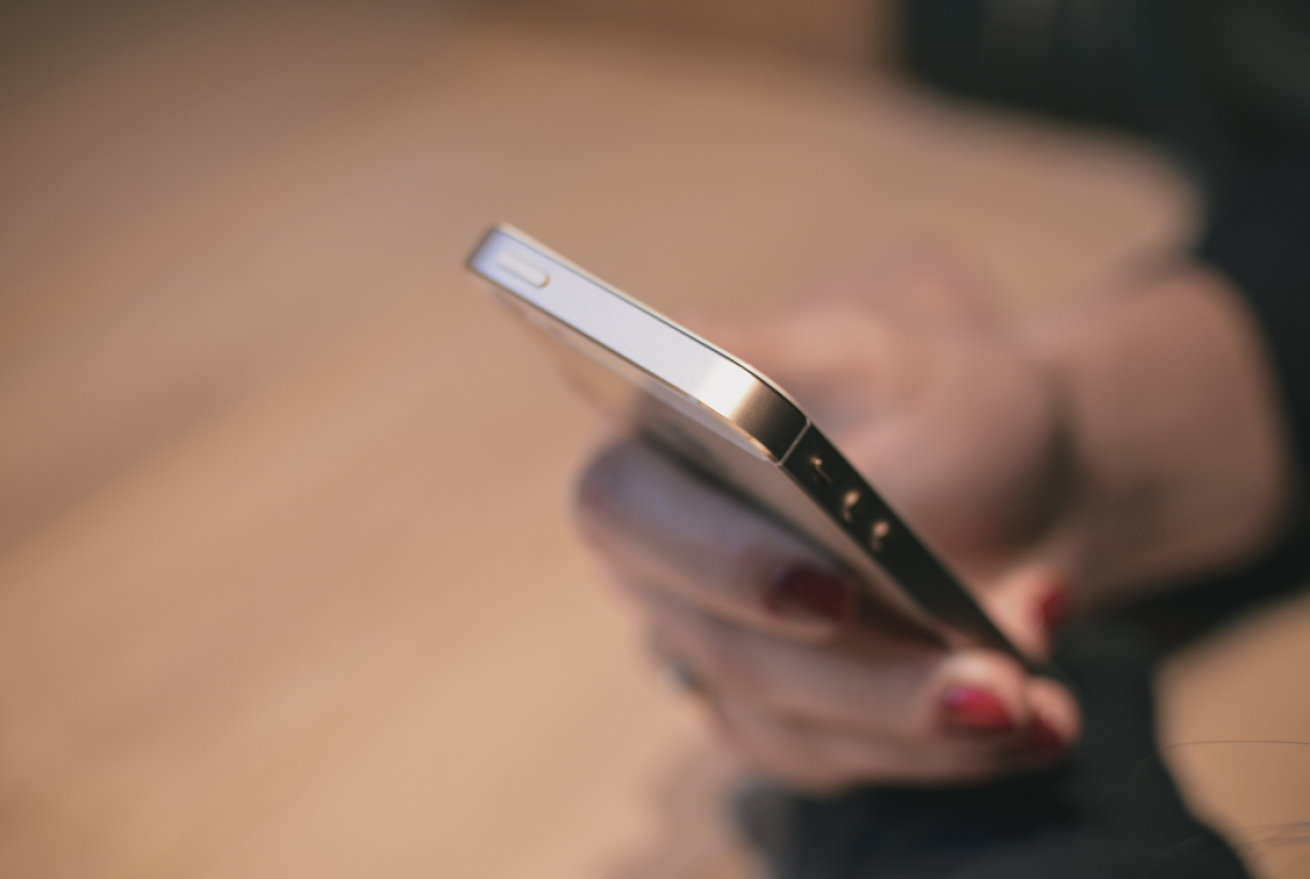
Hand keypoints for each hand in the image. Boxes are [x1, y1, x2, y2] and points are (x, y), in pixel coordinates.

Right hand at [576, 259, 1080, 789]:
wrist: (995, 475)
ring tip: (1036, 707)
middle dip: (863, 678)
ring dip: (918, 728)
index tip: (831, 592)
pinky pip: (836, 759)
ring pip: (785, 724)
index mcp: (653, 443)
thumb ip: (828, 411)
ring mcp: (708, 649)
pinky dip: (940, 751)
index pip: (625, 506)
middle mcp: (659, 562)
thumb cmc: (927, 396)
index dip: (715, 558)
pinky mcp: (772, 718)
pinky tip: (1038, 723)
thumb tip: (822, 492)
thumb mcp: (893, 355)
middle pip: (720, 647)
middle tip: (989, 688)